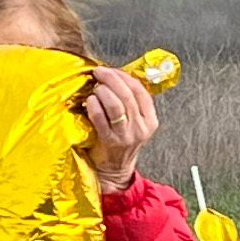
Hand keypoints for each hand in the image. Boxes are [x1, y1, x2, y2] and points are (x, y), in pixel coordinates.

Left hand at [76, 61, 159, 190]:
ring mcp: (126, 135)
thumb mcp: (133, 122)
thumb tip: (112, 77)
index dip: (124, 76)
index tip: (112, 69)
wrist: (114, 170)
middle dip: (112, 79)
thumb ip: (128, 103)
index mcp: (149, 119)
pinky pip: (101, 118)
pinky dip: (94, 106)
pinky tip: (89, 100)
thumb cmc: (119, 142)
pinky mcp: (110, 142)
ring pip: (116, 105)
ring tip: (95, 87)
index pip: (140, 90)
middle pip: (128, 95)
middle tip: (99, 72)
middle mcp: (141, 127)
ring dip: (103, 91)